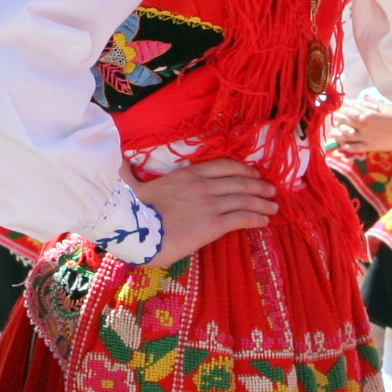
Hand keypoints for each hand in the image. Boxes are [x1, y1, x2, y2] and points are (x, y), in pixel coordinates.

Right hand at [138, 159, 277, 265]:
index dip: (241, 169)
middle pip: (239, 182)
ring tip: (273, 207)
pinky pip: (242, 218)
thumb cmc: (133, 210)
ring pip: (245, 199)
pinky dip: (257, 218)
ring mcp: (210, 204)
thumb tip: (118, 158)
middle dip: (258, 186)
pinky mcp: (214, 224)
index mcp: (187, 174)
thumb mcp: (131, 184)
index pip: (223, 166)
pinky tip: (265, 221)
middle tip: (270, 190)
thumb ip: (129, 171)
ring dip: (262, 203)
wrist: (138, 233)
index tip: (252, 173)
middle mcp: (203, 185)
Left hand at [326, 91, 391, 155]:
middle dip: (339, 119)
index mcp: (368, 114)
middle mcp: (365, 125)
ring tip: (334, 133)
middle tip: (335, 118)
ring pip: (348, 135)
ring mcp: (367, 136)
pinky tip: (342, 146)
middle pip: (347, 122)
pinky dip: (348, 147)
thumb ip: (372, 102)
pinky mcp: (371, 146)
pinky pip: (356, 147)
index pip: (351, 111)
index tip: (340, 108)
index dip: (344, 109)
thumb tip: (363, 97)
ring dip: (339, 134)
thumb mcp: (384, 106)